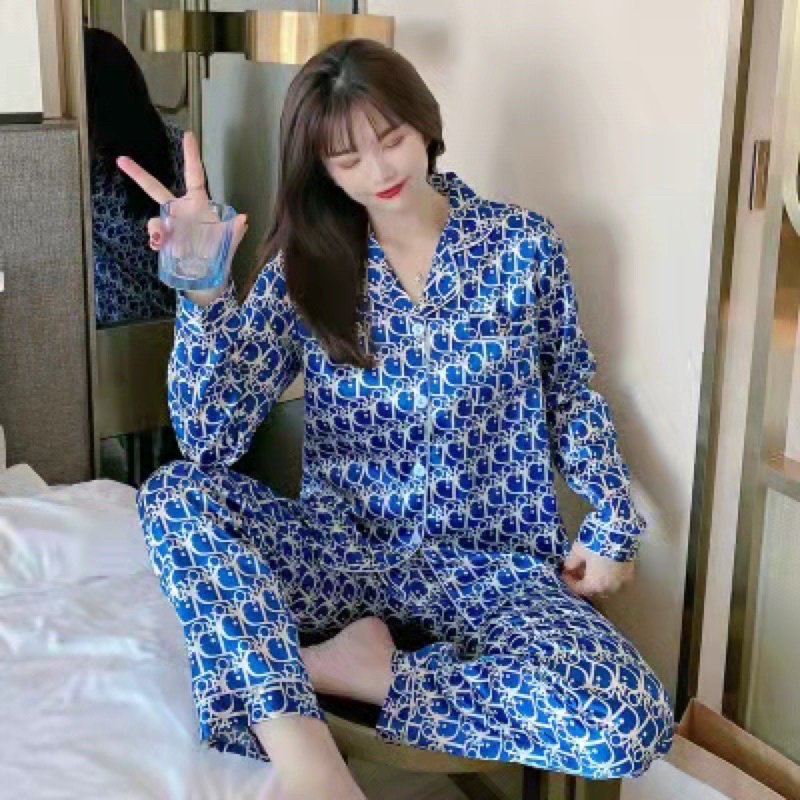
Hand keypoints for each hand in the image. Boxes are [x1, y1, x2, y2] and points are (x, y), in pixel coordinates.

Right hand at [116, 131, 247, 305]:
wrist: (209, 276)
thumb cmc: (220, 253)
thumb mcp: (229, 241)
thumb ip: (235, 230)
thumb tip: (244, 219)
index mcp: (199, 203)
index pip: (194, 176)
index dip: (191, 156)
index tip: (188, 135)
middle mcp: (181, 210)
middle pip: (155, 189)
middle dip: (138, 175)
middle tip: (121, 160)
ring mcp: (170, 225)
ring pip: (155, 219)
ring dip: (156, 228)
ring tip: (162, 240)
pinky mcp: (164, 240)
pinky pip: (154, 236)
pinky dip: (155, 240)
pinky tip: (159, 245)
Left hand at [561, 541, 633, 597]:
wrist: (619, 535)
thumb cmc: (595, 544)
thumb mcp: (578, 551)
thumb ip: (571, 562)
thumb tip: (568, 567)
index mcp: (595, 585)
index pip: (579, 589)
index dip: (570, 581)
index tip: (565, 573)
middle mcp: (609, 588)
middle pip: (593, 589)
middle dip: (584, 581)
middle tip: (577, 570)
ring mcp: (622, 582)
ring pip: (606, 586)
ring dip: (597, 579)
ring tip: (591, 567)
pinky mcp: (630, 573)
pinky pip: (616, 579)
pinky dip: (609, 575)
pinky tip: (604, 566)